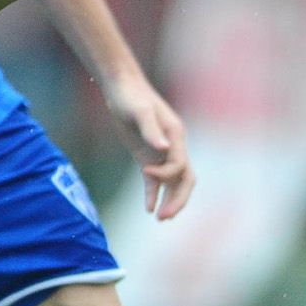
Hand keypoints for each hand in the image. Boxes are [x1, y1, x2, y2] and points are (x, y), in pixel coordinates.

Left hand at [102, 75, 192, 220]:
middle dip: (178, 199)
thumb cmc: (130, 96)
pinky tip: (148, 208)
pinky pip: (155, 180)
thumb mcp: (139, 111)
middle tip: (165, 217)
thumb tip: (163, 148)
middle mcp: (172, 146)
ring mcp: (160, 152)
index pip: (180, 165)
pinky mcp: (147, 155)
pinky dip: (153, 193)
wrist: (120, 87)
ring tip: (160, 218)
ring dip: (169, 200)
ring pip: (172, 183)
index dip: (166, 173)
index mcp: (176, 136)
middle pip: (184, 179)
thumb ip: (151, 130)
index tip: (147, 170)